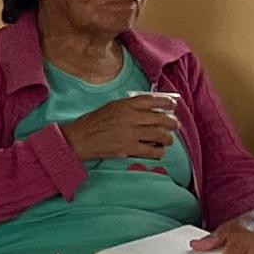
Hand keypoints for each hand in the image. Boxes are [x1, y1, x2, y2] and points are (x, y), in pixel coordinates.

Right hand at [65, 90, 182, 166]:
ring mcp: (131, 134)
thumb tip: (150, 109)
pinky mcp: (128, 148)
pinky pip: (151, 151)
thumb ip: (130, 106)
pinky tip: (158, 151)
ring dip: (168, 139)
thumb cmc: (93, 122)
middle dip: (172, 124)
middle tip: (174, 126)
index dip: (168, 103)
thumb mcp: (111, 107)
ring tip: (167, 140)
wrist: (79, 139)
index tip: (172, 106)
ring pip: (160, 135)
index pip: (155, 100)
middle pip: (162, 119)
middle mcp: (131, 117)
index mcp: (126, 105)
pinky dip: (158, 152)